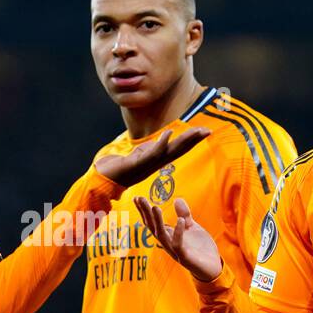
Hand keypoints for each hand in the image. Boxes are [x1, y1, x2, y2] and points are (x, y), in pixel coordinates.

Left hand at [94, 127, 209, 187]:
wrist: (103, 181)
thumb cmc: (120, 168)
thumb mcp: (139, 155)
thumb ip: (151, 148)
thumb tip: (163, 140)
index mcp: (156, 160)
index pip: (178, 149)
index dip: (192, 141)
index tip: (205, 131)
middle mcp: (154, 164)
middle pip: (178, 150)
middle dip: (193, 140)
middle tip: (208, 131)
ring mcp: (147, 164)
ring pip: (169, 152)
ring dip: (183, 141)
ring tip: (196, 131)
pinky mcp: (136, 164)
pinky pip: (151, 154)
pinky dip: (160, 143)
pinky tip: (168, 133)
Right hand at [136, 196, 222, 281]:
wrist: (213, 267)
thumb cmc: (200, 248)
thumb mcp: (192, 227)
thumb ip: (184, 214)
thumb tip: (177, 199)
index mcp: (168, 236)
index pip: (152, 222)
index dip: (144, 211)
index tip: (137, 197)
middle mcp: (168, 244)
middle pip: (153, 227)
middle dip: (146, 213)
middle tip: (140, 199)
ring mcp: (175, 251)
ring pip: (162, 236)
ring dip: (157, 221)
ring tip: (155, 207)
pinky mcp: (185, 257)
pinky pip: (178, 245)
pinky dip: (178, 233)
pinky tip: (180, 221)